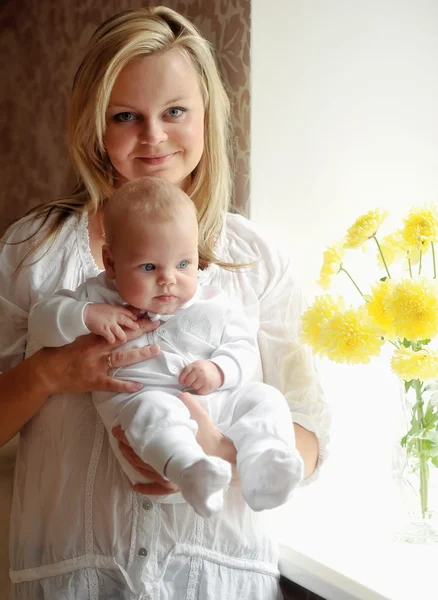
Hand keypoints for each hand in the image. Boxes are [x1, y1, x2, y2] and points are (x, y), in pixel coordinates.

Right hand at [39, 317, 160, 394]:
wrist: (47, 371)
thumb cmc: (61, 354)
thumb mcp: (78, 340)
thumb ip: (94, 336)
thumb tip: (109, 330)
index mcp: (94, 339)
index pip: (116, 328)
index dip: (131, 322)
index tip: (145, 316)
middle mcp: (98, 350)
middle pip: (123, 338)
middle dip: (141, 331)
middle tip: (156, 325)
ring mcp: (97, 365)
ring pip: (122, 358)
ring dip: (140, 354)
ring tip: (155, 350)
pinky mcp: (95, 380)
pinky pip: (114, 383)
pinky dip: (127, 385)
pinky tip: (139, 385)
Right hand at [84, 303, 137, 342]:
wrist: (84, 313)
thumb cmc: (93, 310)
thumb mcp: (106, 307)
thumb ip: (113, 311)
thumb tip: (118, 314)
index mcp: (114, 309)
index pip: (127, 311)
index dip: (132, 315)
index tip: (136, 318)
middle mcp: (114, 316)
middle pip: (127, 321)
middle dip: (133, 325)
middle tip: (137, 328)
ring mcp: (110, 324)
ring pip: (121, 332)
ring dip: (123, 337)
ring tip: (124, 339)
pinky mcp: (104, 330)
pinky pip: (111, 338)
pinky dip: (112, 340)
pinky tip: (111, 341)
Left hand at [114, 392, 236, 495]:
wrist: (223, 459)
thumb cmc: (209, 437)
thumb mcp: (199, 415)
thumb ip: (186, 403)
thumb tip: (177, 394)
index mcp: (168, 446)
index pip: (141, 441)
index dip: (127, 434)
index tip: (119, 428)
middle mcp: (166, 464)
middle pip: (139, 456)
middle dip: (125, 445)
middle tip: (117, 436)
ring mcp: (171, 477)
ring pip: (144, 471)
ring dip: (131, 462)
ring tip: (123, 452)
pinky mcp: (177, 485)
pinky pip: (157, 489)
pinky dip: (145, 488)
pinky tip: (134, 486)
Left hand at [179, 360, 223, 393]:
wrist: (219, 370)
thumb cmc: (205, 369)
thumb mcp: (197, 365)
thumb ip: (189, 370)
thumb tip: (180, 381)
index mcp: (195, 365)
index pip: (184, 372)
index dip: (181, 379)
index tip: (181, 381)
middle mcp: (199, 371)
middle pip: (187, 381)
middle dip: (188, 383)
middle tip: (193, 382)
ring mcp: (204, 379)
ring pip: (193, 387)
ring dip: (194, 387)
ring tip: (199, 383)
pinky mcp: (208, 386)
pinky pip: (199, 392)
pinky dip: (199, 390)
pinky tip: (202, 386)